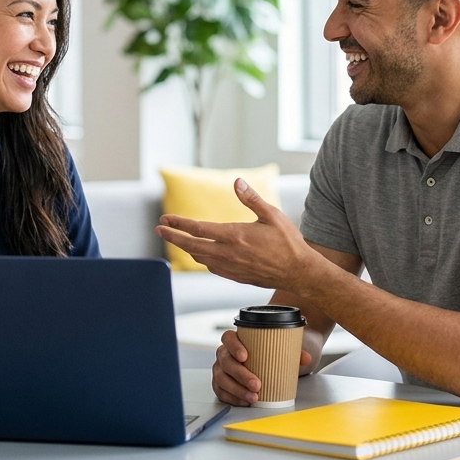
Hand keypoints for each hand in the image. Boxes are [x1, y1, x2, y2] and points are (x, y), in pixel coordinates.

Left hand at [155, 179, 319, 292]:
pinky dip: (202, 259)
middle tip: (160, 230)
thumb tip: (237, 182)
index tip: (165, 219)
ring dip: (187, 248)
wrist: (298, 271)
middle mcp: (228, 253)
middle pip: (191, 246)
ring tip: (179, 240)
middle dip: (173, 237)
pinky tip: (202, 254)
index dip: (178, 224)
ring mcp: (231, 267)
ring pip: (200, 258)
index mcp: (234, 235)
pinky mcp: (236, 277)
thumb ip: (251, 199)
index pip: (197, 229)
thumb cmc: (288, 242)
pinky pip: (211, 268)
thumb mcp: (272, 215)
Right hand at [211, 329, 311, 405]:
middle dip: (240, 374)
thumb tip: (306, 358)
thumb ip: (294, 351)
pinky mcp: (221, 384)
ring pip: (222, 378)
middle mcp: (225, 353)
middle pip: (226, 361)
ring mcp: (221, 369)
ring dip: (237, 390)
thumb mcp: (282, 347)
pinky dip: (232, 398)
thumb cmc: (270, 352)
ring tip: (253, 397)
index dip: (234, 346)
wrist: (269, 360)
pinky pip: (221, 391)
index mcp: (236, 339)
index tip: (245, 356)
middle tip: (257, 384)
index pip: (228, 338)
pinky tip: (245, 401)